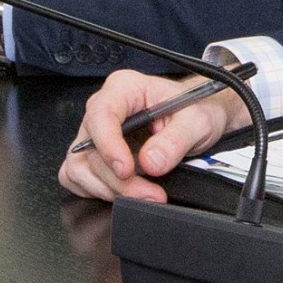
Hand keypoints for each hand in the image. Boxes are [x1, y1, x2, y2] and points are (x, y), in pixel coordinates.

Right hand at [57, 68, 251, 203]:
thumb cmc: (196, 108)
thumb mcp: (197, 121)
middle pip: (89, 147)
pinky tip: (127, 192)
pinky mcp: (96, 154)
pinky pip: (80, 177)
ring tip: (144, 195)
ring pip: (81, 166)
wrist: (202, 115)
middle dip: (117, 178)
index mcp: (125, 88)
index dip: (108, 145)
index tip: (126, 169)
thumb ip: (175, 140)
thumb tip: (150, 162)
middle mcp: (105, 107)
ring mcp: (97, 132)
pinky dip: (100, 190)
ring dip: (109, 188)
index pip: (101, 114)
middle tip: (150, 193)